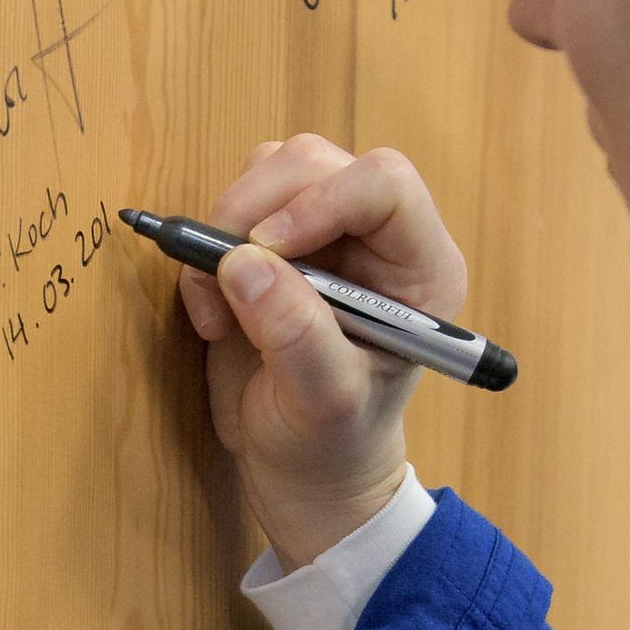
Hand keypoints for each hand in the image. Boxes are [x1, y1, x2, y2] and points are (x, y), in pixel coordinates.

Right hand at [179, 134, 467, 571]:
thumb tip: (243, 263)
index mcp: (421, 267)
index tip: (264, 251)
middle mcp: (381, 236)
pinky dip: (208, 245)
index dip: (319, 201)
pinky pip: (240, 199)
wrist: (304, 465)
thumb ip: (295, 335)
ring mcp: (329, 228)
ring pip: (274, 167)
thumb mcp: (322, 404)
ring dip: (228, 227)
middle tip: (223, 281)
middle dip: (256, 211)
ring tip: (219, 311)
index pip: (385, 184)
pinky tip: (215, 308)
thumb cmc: (333, 443)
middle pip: (317, 163)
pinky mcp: (281, 235)